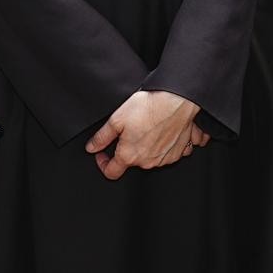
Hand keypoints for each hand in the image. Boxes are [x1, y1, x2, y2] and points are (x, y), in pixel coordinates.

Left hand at [86, 89, 207, 179]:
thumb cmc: (149, 107)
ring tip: (147, 127)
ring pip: (151, 157)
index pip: (111, 172)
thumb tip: (92, 147)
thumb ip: (101, 137)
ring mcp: (165, 158)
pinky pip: (170, 151)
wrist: (177, 100)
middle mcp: (148, 161)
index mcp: (130, 155)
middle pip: (132, 162)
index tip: (103, 154)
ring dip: (147, 146)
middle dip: (127, 149)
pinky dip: (167, 144)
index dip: (103, 163)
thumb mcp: (116, 119)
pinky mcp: (180, 150)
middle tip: (129, 130)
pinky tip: (165, 130)